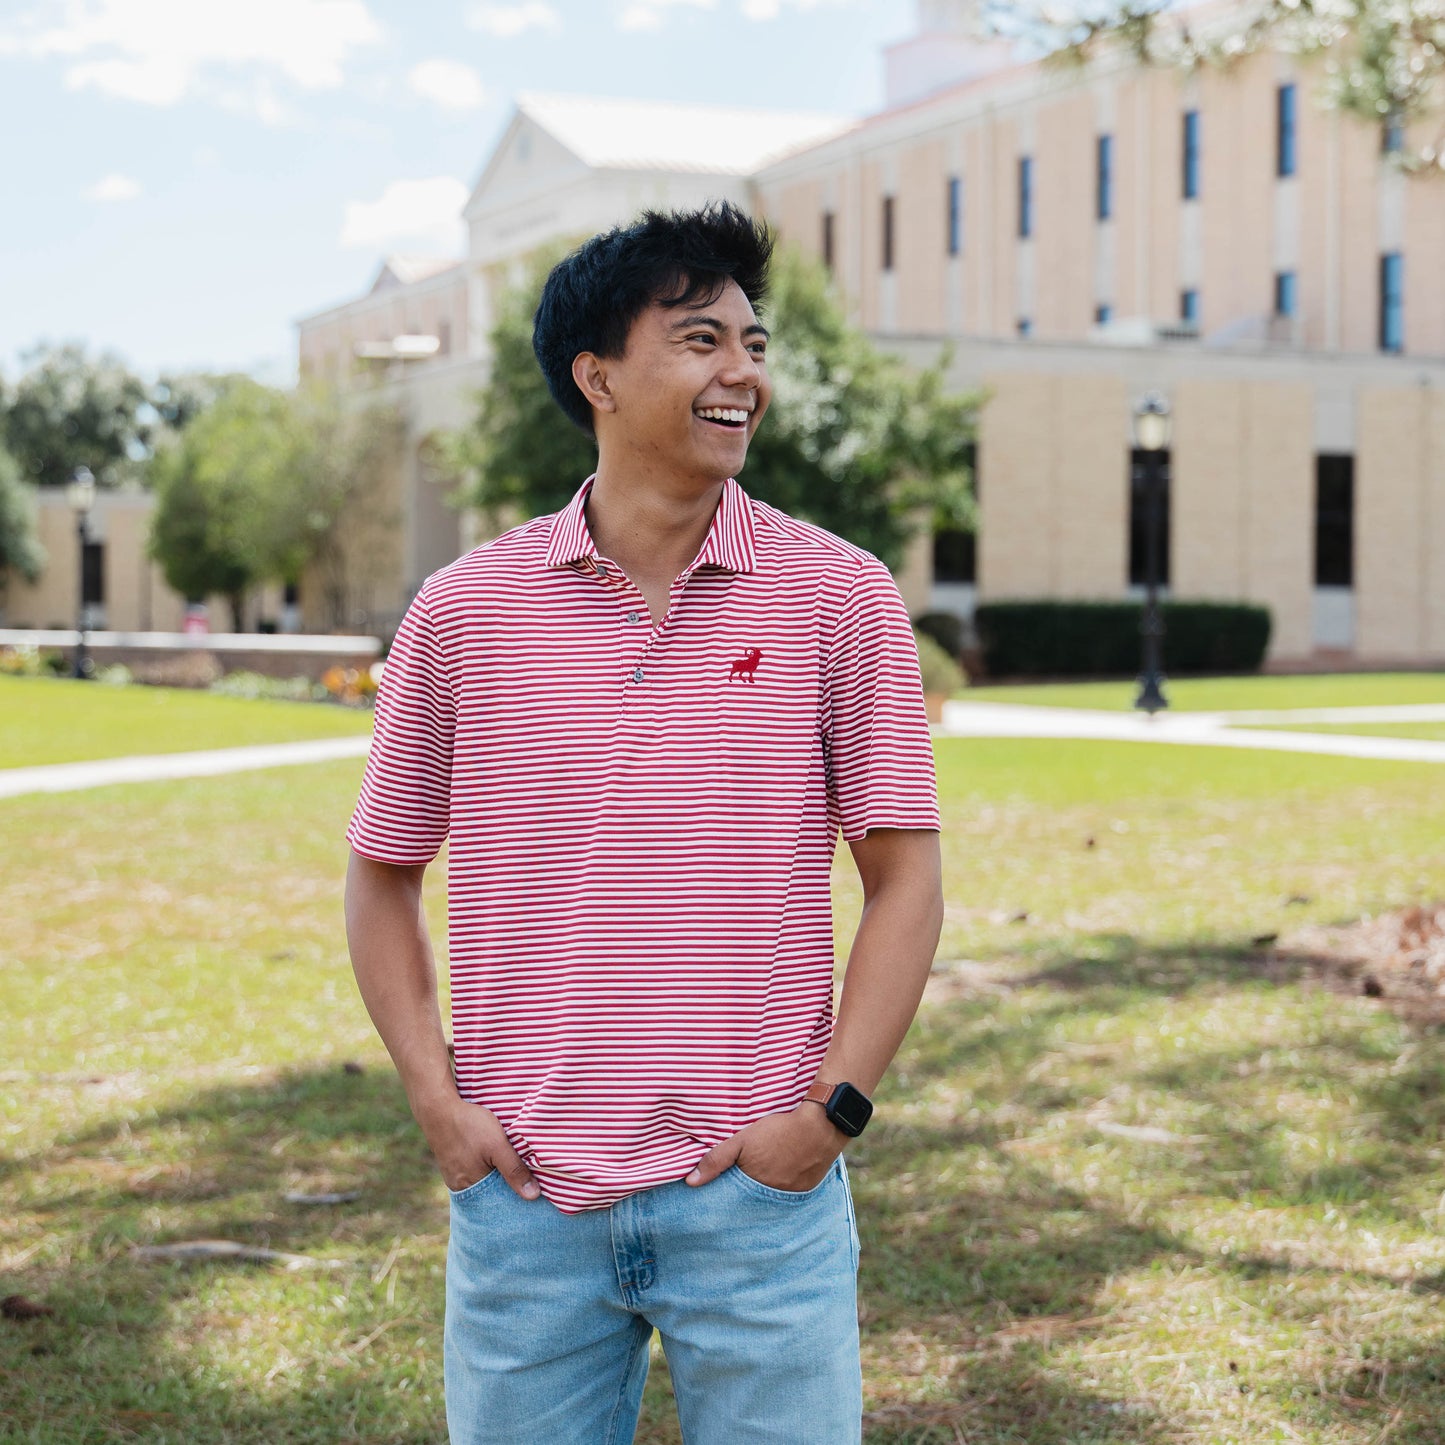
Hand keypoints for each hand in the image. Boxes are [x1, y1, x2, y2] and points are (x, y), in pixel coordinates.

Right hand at [419, 1096, 539, 1199]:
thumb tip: (533, 1196)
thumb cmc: (468, 1125)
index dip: (514, 1198)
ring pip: (480, 1181)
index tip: (532, 1194)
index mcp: (470, 1187)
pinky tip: (491, 1158)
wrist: (438, 1107)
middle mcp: (459, 1185)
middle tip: (525, 1179)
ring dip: (494, 1176)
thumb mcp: (497, 1145)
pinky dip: (484, 1167)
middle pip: (488, 1194)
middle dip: (505, 1188)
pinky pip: (472, 1171)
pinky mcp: (451, 1161)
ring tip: (510, 1167)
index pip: (497, 1203)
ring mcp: (453, 1173)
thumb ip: (514, 1170)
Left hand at [685, 1104, 845, 1191]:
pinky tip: (781, 1175)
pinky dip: (782, 1188)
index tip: (718, 1202)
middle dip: (745, 1199)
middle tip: (740, 1190)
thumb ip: (717, 1159)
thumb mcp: (743, 1140)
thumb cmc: (778, 1131)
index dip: (728, 1199)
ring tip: (762, 1180)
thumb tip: (691, 1182)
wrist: (820, 1126)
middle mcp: (774, 1197)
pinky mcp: (807, 1189)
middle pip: (753, 1202)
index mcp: (755, 1187)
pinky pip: (790, 1195)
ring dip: (764, 1192)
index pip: (735, 1202)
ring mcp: (792, 1195)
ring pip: (772, 1199)